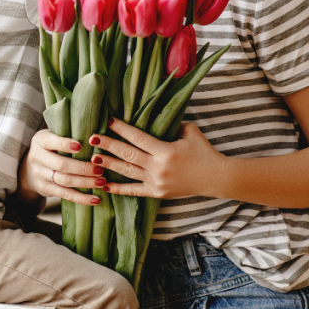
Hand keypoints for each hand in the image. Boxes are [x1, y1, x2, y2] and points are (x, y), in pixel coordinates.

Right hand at [22, 129, 106, 205]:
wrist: (31, 166)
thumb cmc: (52, 146)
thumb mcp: (54, 135)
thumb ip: (69, 133)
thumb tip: (97, 132)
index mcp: (40, 140)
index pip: (51, 142)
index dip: (65, 144)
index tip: (80, 146)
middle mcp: (37, 157)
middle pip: (61, 164)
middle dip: (83, 168)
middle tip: (100, 169)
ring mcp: (40, 175)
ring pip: (64, 181)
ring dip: (85, 182)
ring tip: (102, 182)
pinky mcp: (45, 189)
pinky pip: (65, 195)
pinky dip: (81, 198)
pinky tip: (95, 199)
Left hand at [87, 118, 224, 198]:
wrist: (215, 178)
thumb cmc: (203, 151)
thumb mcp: (189, 132)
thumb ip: (171, 124)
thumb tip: (153, 116)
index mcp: (165, 151)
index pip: (138, 137)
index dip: (122, 128)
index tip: (109, 120)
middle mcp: (158, 167)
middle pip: (128, 154)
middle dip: (109, 145)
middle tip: (92, 138)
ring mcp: (156, 182)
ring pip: (127, 172)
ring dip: (109, 165)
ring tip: (93, 158)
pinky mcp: (157, 193)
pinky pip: (134, 191)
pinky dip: (118, 189)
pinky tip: (104, 185)